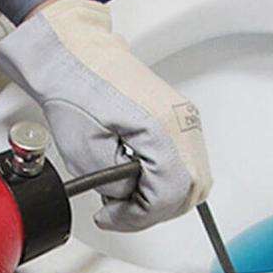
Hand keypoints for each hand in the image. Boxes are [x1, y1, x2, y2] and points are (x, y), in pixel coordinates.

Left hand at [0, 0, 211, 230]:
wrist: (77, 57)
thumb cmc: (76, 90)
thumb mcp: (84, 151)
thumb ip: (115, 187)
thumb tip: (130, 200)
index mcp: (163, 127)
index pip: (170, 193)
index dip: (141, 215)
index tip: (114, 216)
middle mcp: (184, 122)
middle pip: (191, 190)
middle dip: (155, 209)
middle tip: (122, 209)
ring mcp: (187, 119)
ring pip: (195, 180)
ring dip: (165, 196)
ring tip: (130, 193)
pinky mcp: (183, 119)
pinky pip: (190, 163)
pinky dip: (169, 179)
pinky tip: (141, 176)